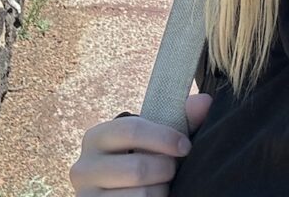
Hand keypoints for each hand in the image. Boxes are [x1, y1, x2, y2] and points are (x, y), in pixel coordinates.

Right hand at [70, 93, 212, 195]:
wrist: (114, 191)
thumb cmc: (138, 159)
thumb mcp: (152, 138)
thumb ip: (179, 119)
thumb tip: (205, 102)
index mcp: (96, 137)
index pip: (132, 129)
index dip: (164, 137)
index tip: (185, 146)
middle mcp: (83, 168)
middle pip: (137, 168)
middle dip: (165, 169)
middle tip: (173, 170)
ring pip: (140, 196)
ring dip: (160, 192)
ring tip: (162, 186)